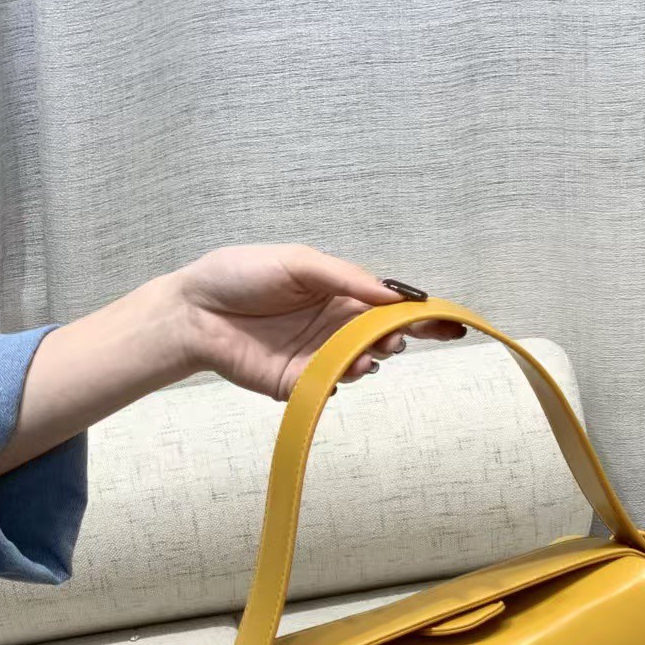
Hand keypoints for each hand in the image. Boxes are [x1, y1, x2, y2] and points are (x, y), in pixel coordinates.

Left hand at [172, 243, 467, 400]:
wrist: (194, 310)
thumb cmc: (239, 274)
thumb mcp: (298, 261)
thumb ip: (345, 277)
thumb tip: (391, 292)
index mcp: (338, 293)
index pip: (388, 304)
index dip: (421, 313)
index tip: (451, 321)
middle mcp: (334, 326)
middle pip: (383, 335)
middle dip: (405, 335)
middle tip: (409, 334)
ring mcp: (319, 356)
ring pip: (364, 361)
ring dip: (378, 355)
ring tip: (382, 348)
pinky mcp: (300, 383)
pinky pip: (334, 383)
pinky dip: (350, 375)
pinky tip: (356, 365)